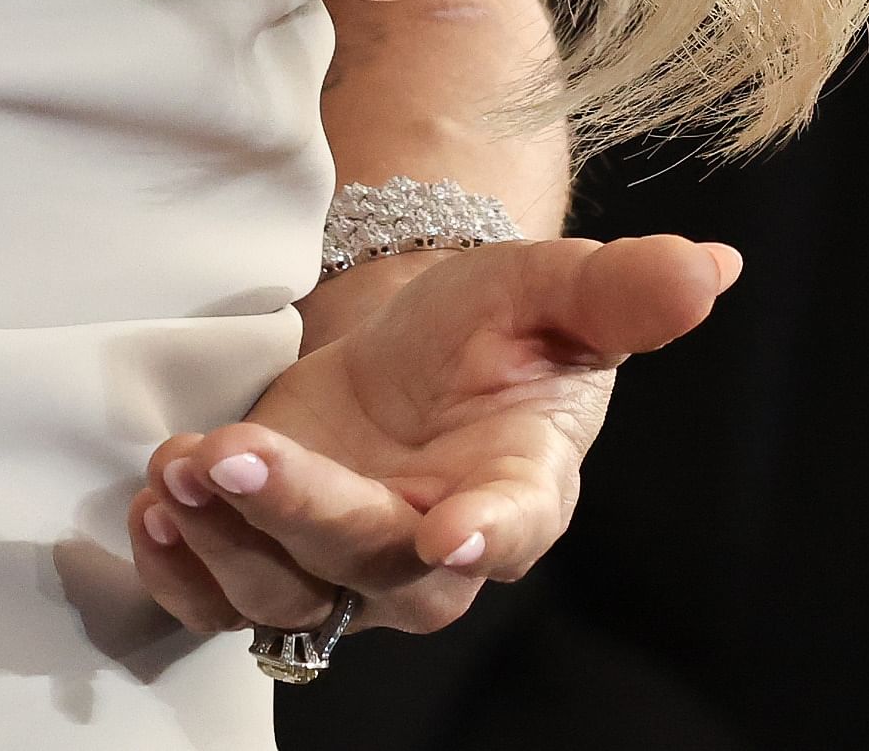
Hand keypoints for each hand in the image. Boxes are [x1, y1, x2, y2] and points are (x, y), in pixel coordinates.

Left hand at [128, 230, 739, 647]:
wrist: (418, 350)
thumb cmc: (497, 328)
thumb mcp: (553, 286)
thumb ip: (623, 287)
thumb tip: (714, 267)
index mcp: (519, 488)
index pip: (508, 529)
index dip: (480, 538)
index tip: (448, 535)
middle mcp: (431, 552)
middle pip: (366, 564)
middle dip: (296, 514)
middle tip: (235, 456)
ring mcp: (347, 568)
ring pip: (283, 590)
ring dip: (221, 537)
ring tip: (178, 468)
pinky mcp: (276, 561)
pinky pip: (221, 602)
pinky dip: (180, 570)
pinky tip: (155, 508)